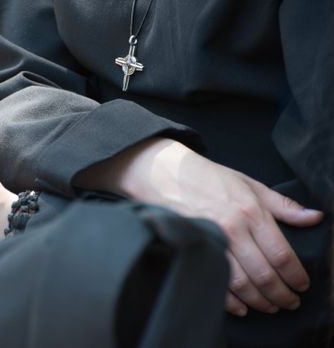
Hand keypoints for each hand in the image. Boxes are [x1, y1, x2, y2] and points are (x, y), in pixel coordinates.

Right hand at [74, 138, 322, 316]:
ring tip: (269, 306)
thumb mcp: (250, 184)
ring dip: (259, 301)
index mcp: (251, 212)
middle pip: (264, 275)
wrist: (165, 173)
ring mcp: (210, 241)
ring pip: (240, 283)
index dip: (296, 277)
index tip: (302, 286)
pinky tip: (241, 307)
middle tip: (289, 303)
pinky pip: (214, 282)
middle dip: (281, 295)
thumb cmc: (209, 178)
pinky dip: (229, 301)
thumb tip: (315, 217)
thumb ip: (283, 205)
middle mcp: (233, 229)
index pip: (282, 255)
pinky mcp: (192, 248)